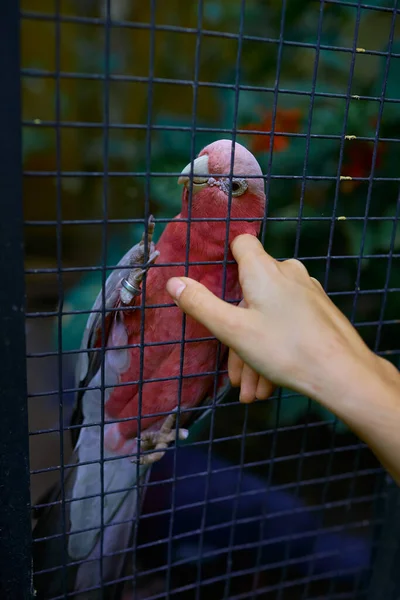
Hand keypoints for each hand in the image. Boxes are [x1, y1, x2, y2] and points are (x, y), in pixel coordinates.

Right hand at [166, 234, 381, 404]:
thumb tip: (173, 282)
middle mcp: (287, 272)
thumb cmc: (286, 349)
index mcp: (264, 269)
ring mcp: (306, 291)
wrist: (343, 373)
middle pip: (250, 293)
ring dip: (254, 352)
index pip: (241, 243)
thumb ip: (200, 304)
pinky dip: (274, 348)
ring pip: (268, 315)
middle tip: (235, 375)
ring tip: (252, 391)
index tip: (216, 286)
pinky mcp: (318, 309)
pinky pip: (287, 323)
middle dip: (238, 334)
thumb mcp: (233, 330)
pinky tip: (268, 383)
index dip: (225, 259)